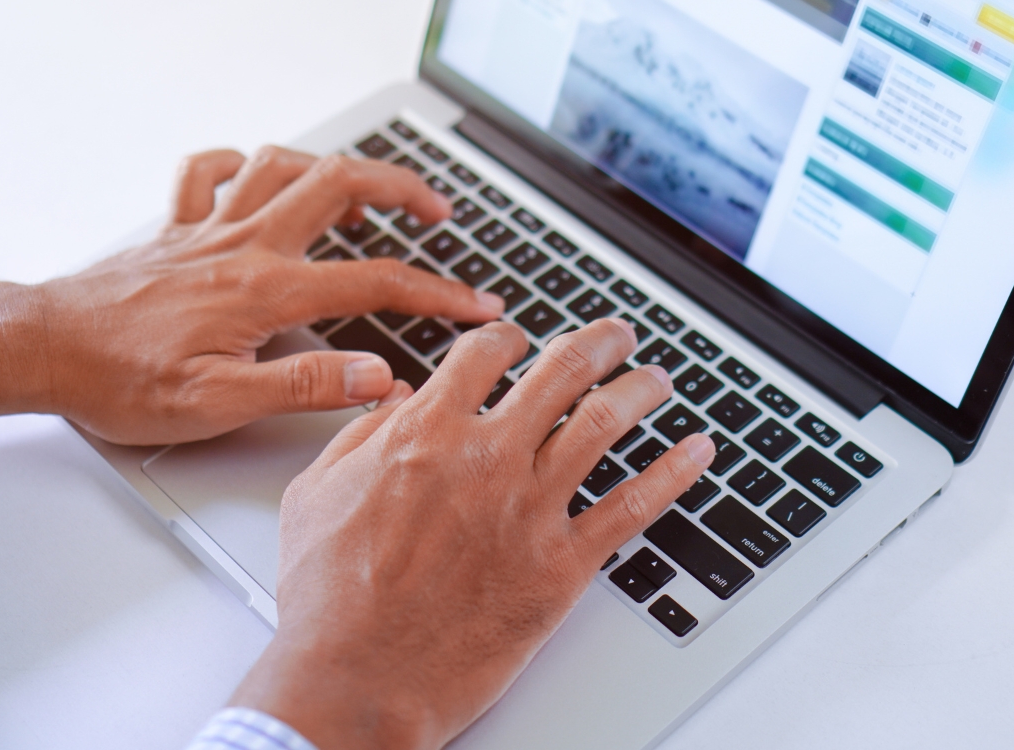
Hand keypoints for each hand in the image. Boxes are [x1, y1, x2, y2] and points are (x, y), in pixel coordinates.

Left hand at [0, 147, 502, 443]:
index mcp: (267, 290)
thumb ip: (306, 386)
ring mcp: (210, 227)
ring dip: (334, 167)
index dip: (439, 292)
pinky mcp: (176, 226)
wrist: (45, 349)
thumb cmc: (122, 380)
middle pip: (340, 186)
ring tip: (367, 190)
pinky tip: (260, 177)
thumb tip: (380, 378)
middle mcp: (245, 244)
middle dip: (402, 188)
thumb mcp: (220, 404)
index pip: (375, 282)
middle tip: (439, 212)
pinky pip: (210, 169)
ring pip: (283, 163)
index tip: (479, 305)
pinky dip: (242, 163)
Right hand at [228, 318, 716, 749]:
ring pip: (604, 424)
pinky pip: (633, 507)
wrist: (355, 679)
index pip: (486, 356)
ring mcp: (529, 508)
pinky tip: (696, 451)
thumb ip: (361, 435)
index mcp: (426, 432)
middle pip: (562, 372)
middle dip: (598, 342)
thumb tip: (395, 397)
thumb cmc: (329, 598)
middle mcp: (486, 457)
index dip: (511, 339)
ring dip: (640, 390)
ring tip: (657, 379)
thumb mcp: (317, 494)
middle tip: (618, 335)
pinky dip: (673, 473)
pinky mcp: (561, 565)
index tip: (523, 342)